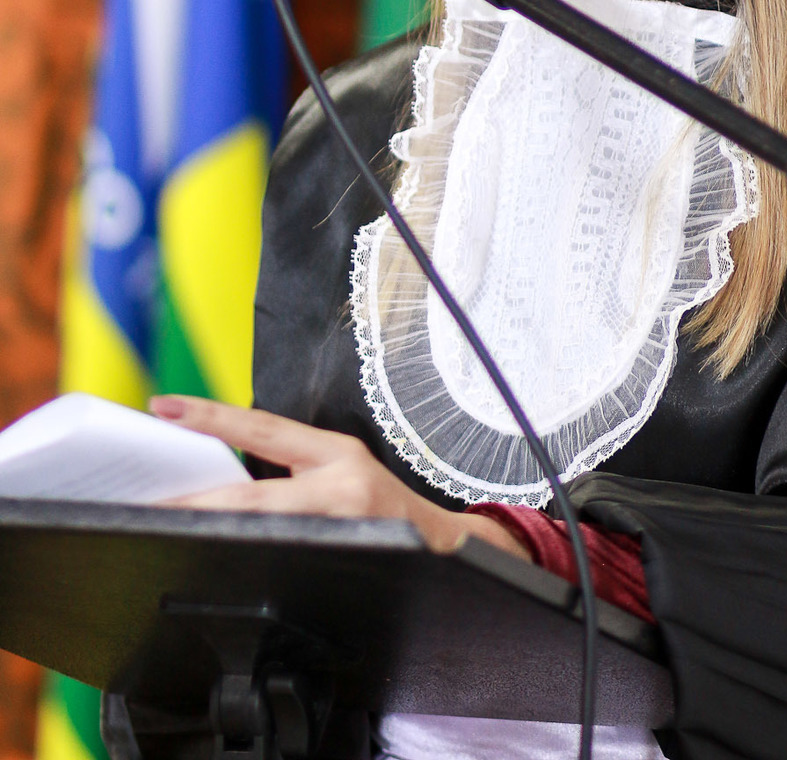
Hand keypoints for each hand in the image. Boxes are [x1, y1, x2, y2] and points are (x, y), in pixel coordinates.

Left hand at [149, 397, 529, 562]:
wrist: (447, 547)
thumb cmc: (387, 508)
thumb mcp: (346, 472)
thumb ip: (298, 470)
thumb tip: (230, 473)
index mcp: (336, 453)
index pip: (262, 428)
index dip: (212, 417)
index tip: (165, 408)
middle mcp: (340, 484)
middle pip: (252, 496)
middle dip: (199, 502)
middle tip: (153, 502)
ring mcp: (342, 525)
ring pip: (263, 531)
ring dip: (218, 533)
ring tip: (174, 529)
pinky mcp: (347, 560)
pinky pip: (285, 560)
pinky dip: (250, 562)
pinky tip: (224, 563)